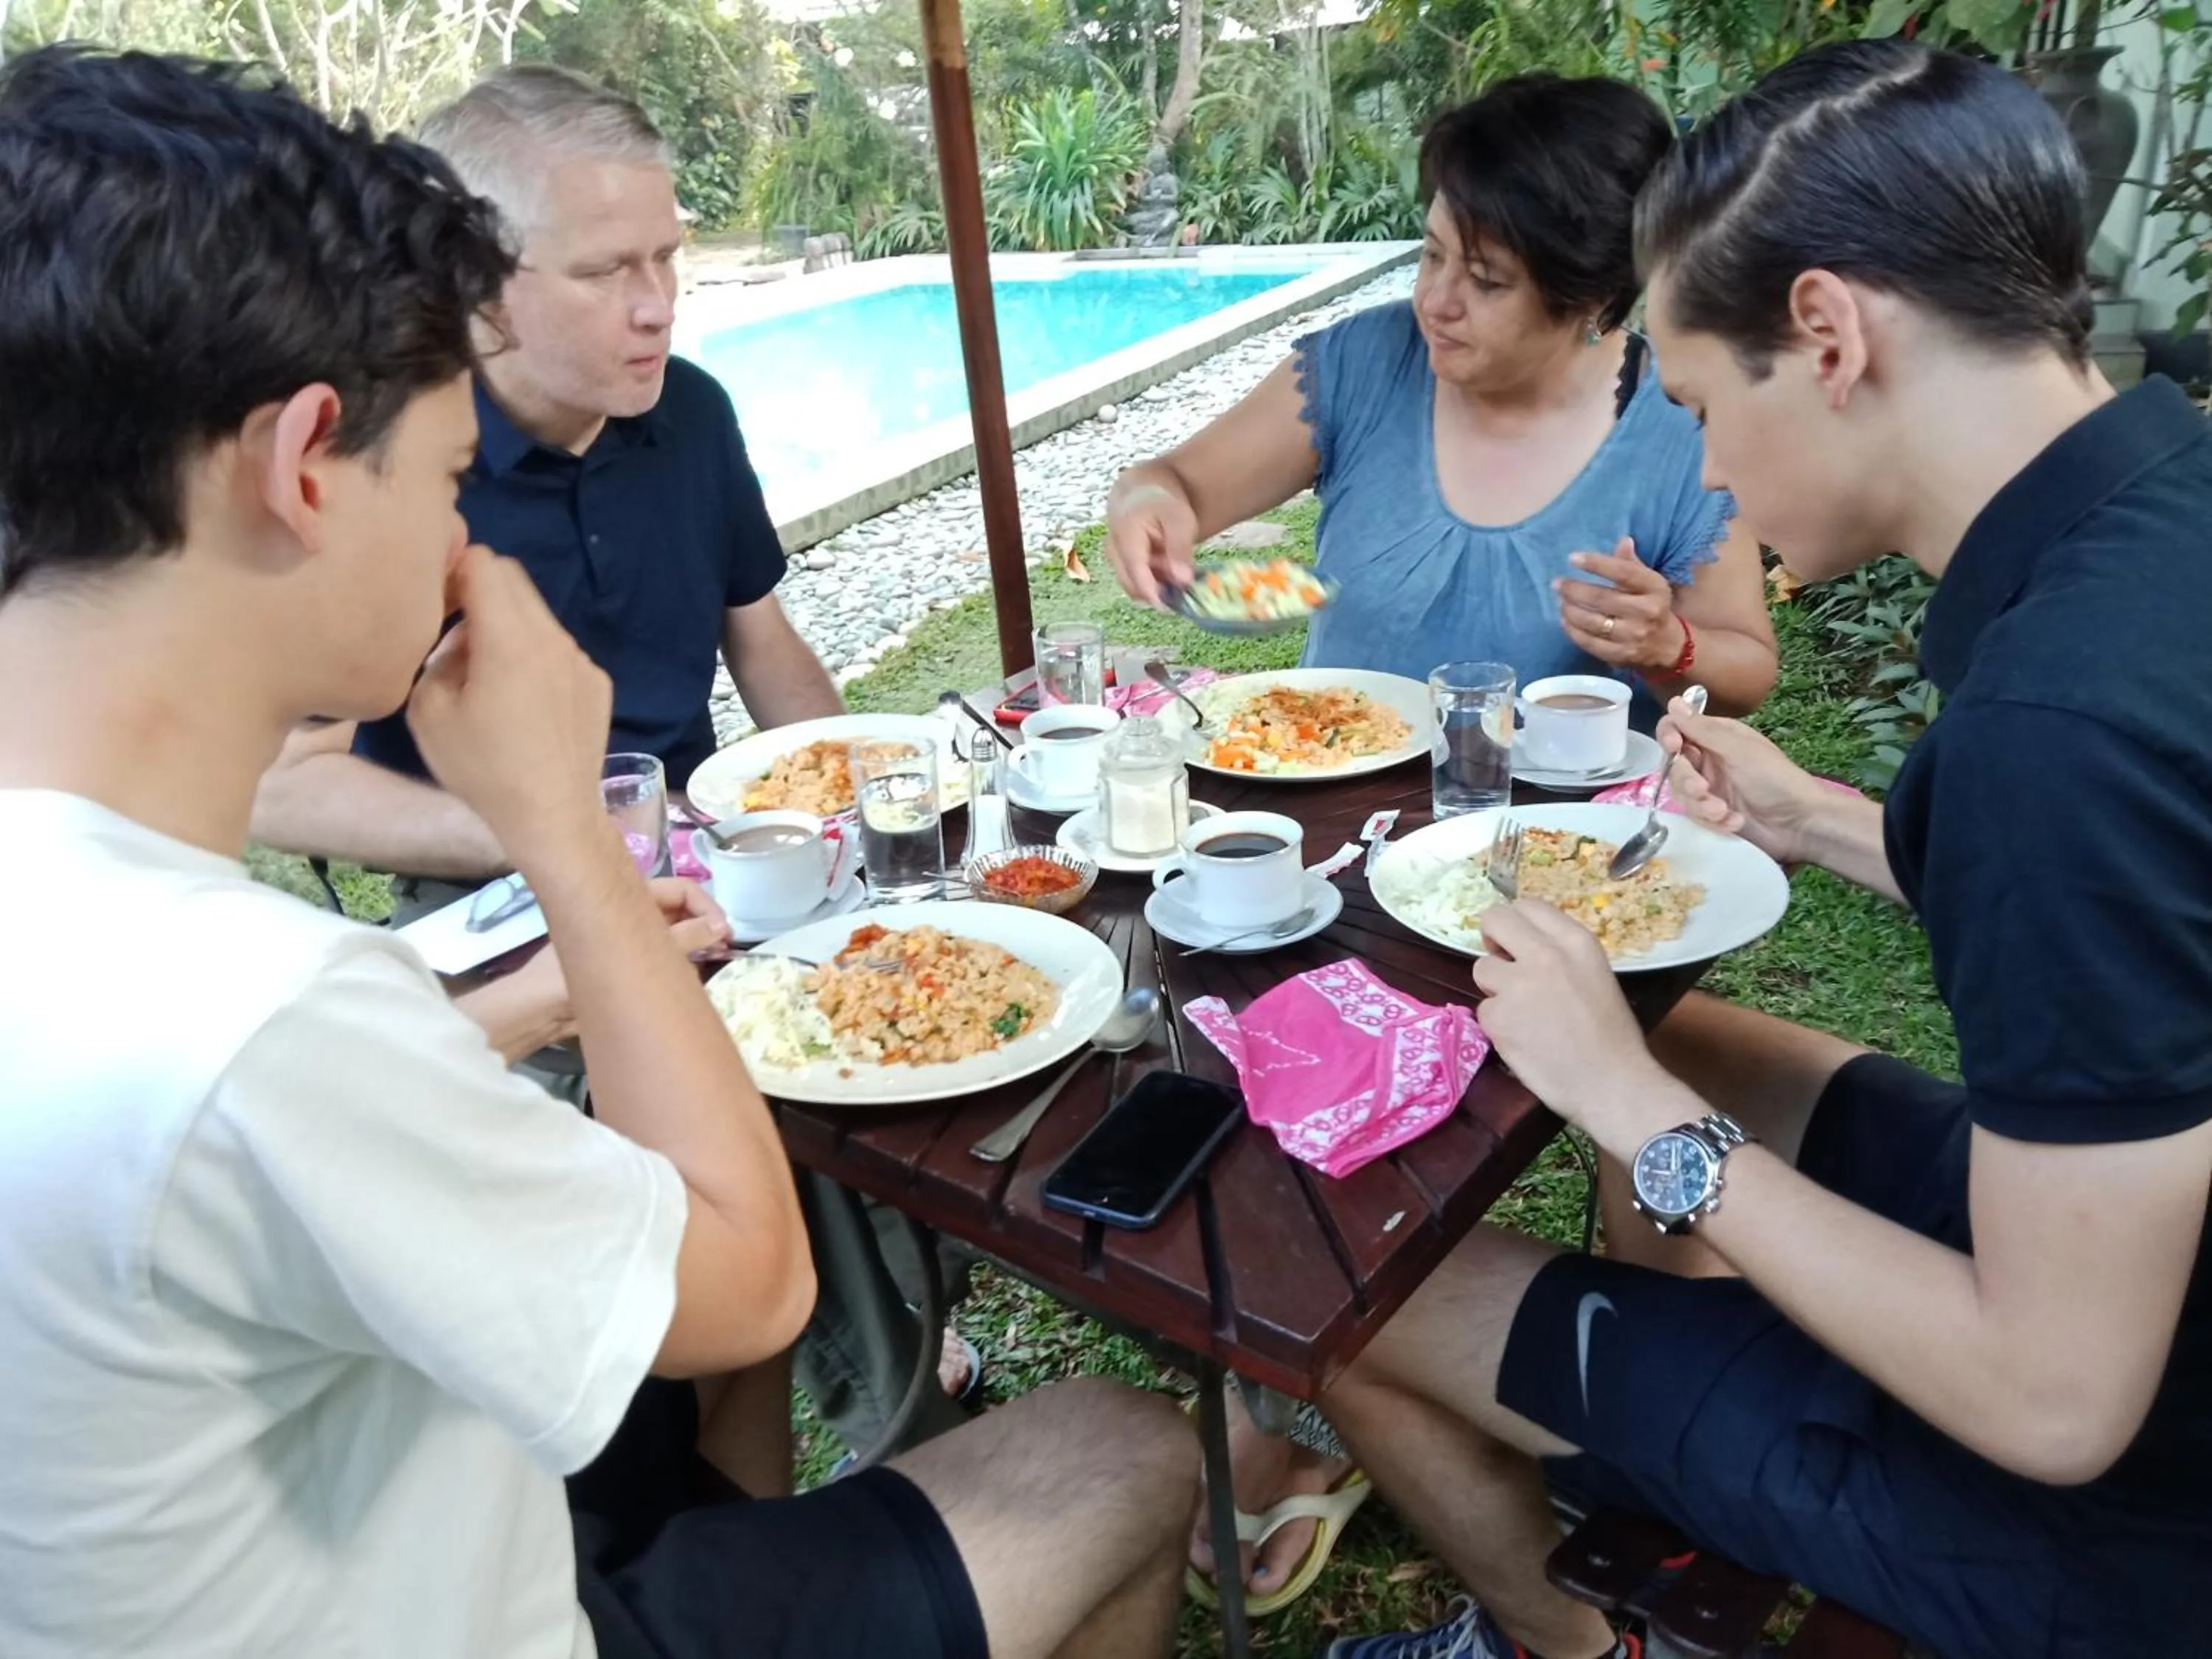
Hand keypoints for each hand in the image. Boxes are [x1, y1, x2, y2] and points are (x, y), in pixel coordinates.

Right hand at [407, 545, 612, 862]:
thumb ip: (437, 655)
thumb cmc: (483, 769)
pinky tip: (523, 702)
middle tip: (454, 629)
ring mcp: (581, 660)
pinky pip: (558, 650)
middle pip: (513, 580)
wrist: (553, 816)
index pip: (484, 563)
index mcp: (511, 638)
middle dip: (478, 591)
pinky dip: (535, 656)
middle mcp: (554, 638)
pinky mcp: (598, 683)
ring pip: (537, 616)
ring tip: (487, 674)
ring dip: (507, 626)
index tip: (437, 603)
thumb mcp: (429, 711)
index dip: (453, 571)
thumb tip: (458, 637)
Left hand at [473, 878, 729, 1054]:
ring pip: (675, 934)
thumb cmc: (569, 975)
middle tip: (724, 947)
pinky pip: (665, 958)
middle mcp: (631, 915)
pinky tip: (691, 977)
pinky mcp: (630, 967)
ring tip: (712, 961)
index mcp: (625, 899)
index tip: (724, 931)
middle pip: (681, 910)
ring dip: (696, 944)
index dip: (705, 905)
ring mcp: (630, 940)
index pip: (680, 890)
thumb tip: (720, 928)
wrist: (535, 1013)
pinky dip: (681, 964)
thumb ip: (681, 939)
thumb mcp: (631, 953)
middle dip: (706, 924)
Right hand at [1104, 479, 1199, 607]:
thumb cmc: (1162, 503)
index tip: (1174, 607)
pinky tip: (1165, 565)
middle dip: (1159, 590)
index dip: (1154, 597)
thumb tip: (1183, 581)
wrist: (1142, 493)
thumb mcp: (1180, 519)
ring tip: (1173, 562)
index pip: (1137, 576)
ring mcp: (1113, 559)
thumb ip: (1180, 550)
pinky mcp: (1118, 565)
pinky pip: (1135, 582)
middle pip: (1134, 587)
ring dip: (1157, 585)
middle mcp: (1113, 551)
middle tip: (1182, 577)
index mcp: (1126, 537)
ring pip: (1135, 587)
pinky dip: (1153, 581)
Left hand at [1471, 901, 1668, 1150]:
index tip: (1517, 942)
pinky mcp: (1498, 1017)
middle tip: (1502, 962)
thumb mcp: (1596, 975)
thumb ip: (1561, 956)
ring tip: (1522, 1013)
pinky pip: (1484, 1010)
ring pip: (1482, 968)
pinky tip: (1523, 1040)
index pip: (1528, 905)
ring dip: (1495, 988)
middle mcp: (1545, 954)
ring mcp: (1517, 984)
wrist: (1613, 1084)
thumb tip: (1524, 948)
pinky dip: (1497, 1024)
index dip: (1517, 923)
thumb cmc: (1613, 1037)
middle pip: (1495, 919)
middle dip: (1492, 938)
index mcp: (1576, 942)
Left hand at [1555, 538, 1685, 673]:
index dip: (1596, 564)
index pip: (1623, 572)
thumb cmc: (1651, 604)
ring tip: (1560, 601)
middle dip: (1574, 590)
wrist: (1666, 644)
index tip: (1572, 558)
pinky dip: (1573, 631)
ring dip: (1570, 610)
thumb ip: (1631, 563)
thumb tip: (1623, 540)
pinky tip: (1564, 620)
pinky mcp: (1622, 655)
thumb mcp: (1647, 582)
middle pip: (1603, 598)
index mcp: (1655, 588)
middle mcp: (1647, 611)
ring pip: (1593, 622)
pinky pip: (1590, 643)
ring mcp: (1634, 636)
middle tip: (1557, 583)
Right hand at [1659, 694, 1827, 866]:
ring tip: (1723, 813)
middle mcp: (1708, 761)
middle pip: (1673, 766)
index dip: (1668, 737)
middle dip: (1686, 780)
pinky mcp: (1712, 815)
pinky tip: (1734, 824)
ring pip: (1682, 794)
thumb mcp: (1739, 750)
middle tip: (1703, 790)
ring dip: (1701, 805)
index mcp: (1716, 737)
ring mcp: (1709, 789)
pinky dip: (1714, 821)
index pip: (1676, 729)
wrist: (1800, 824)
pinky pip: (1696, 816)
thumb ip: (1703, 729)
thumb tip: (1673, 702)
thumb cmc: (1775, 778)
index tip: (1674, 748)